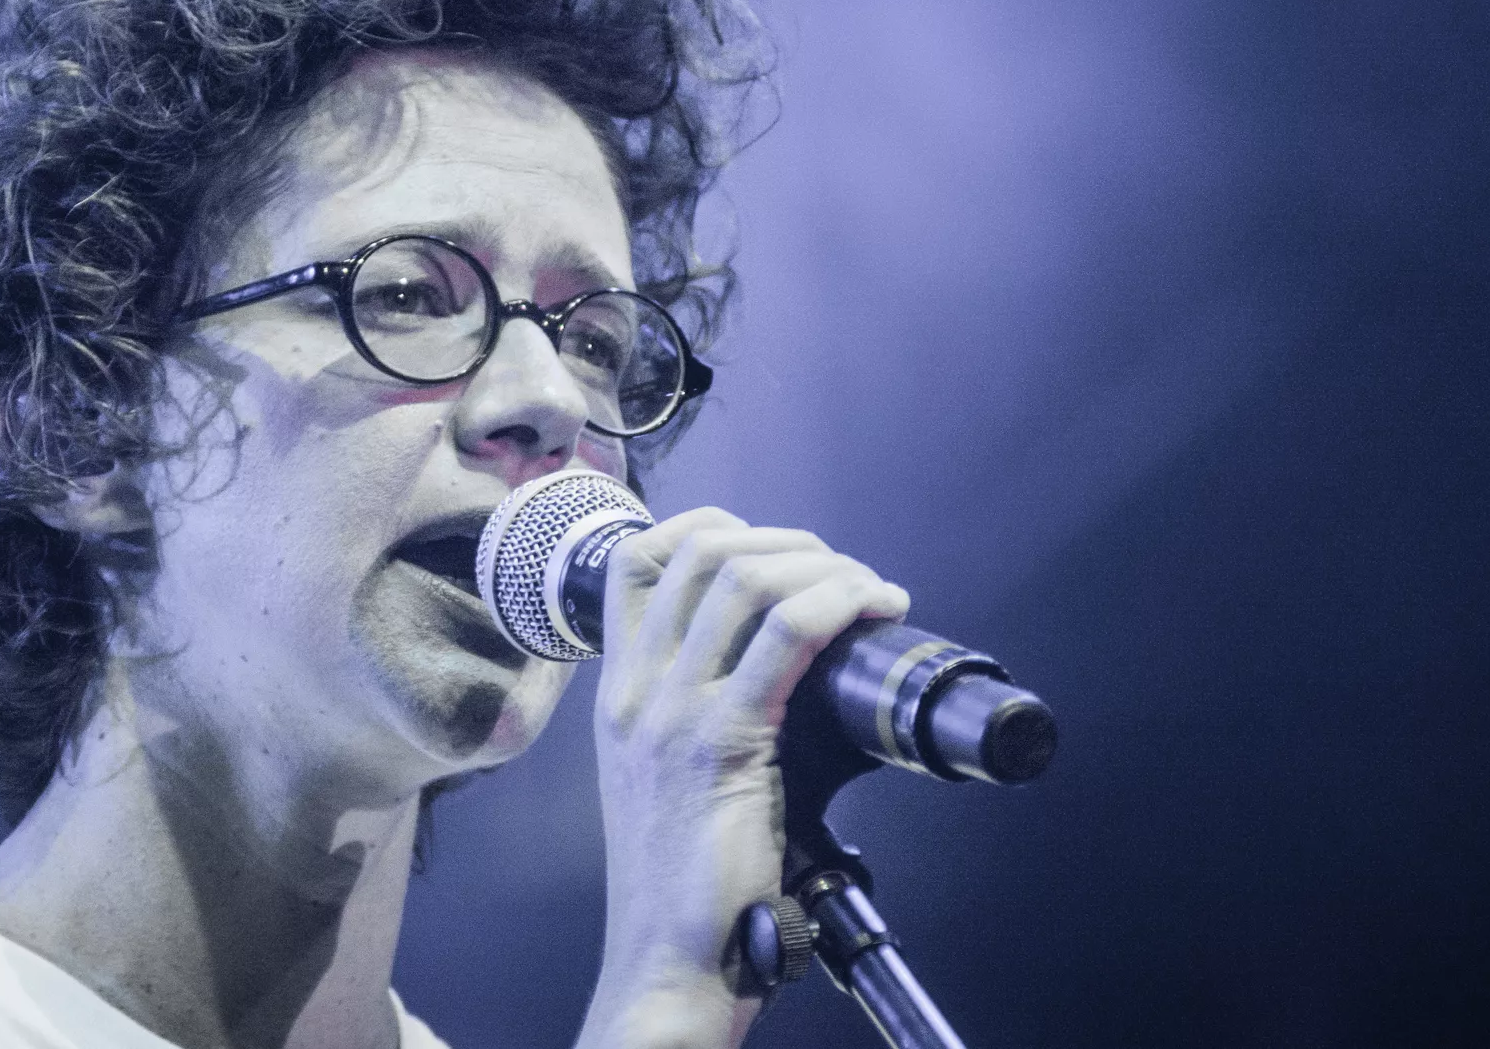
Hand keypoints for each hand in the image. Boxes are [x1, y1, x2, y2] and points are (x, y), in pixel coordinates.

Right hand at [576, 508, 909, 1048]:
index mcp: (617, 694)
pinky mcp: (721, 743)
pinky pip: (786, 636)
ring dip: (826, 566)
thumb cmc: (688, 885)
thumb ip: (699, 718)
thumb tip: (782, 669)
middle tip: (844, 574)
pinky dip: (840, 602)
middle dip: (789, 542)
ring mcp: (671, 712)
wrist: (669, 962)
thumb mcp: (666, 780)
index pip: (638, 559)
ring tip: (870, 591)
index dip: (712, 527)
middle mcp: (635, 690)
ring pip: (747, 579)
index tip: (774, 547)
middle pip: (703, 552)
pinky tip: (873, 610)